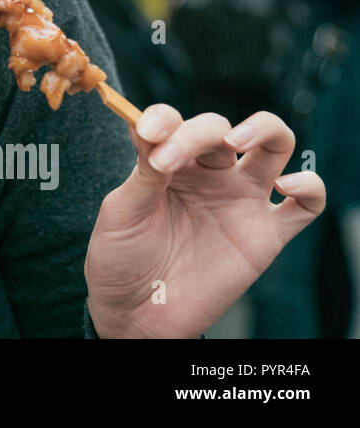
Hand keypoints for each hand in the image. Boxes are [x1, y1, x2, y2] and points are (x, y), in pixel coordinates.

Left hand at [85, 106, 324, 337]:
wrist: (135, 312)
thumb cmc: (122, 257)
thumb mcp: (123, 210)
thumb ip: (144, 172)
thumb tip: (152, 128)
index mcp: (167, 161)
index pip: (173, 121)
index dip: (163, 118)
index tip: (146, 133)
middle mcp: (207, 174)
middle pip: (218, 128)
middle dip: (194, 134)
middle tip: (168, 160)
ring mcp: (239, 200)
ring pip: (274, 145)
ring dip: (263, 129)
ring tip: (236, 140)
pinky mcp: (266, 234)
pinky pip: (306, 205)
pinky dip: (310, 186)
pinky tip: (287, 185)